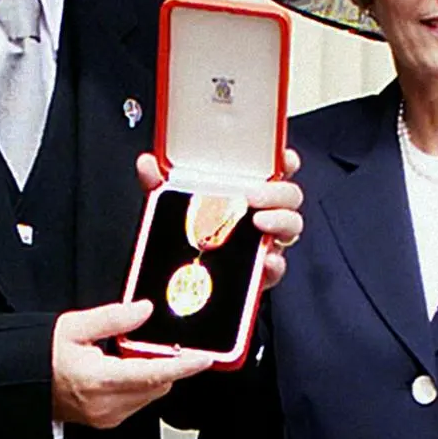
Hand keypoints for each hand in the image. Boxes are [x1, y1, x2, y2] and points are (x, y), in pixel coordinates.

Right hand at [51, 301, 213, 428]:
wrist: (22, 384)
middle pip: (158, 385)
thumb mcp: (74, 326)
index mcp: (100, 380)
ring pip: (150, 395)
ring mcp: (107, 417)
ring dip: (150, 375)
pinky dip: (138, 385)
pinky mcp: (107, 421)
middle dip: (162, 364)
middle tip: (149, 343)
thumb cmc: (41, 356)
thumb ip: (114, 318)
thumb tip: (144, 310)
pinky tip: (119, 371)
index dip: (183, 367)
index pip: (154, 374)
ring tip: (124, 356)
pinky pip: (137, 402)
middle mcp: (107, 404)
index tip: (204, 358)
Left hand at [135, 145, 303, 291]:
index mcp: (246, 191)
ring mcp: (265, 242)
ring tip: (259, 223)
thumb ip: (159, 184)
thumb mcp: (172, 205)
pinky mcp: (262, 272)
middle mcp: (262, 213)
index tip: (283, 157)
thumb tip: (146, 163)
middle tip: (252, 196)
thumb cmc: (189, 234)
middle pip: (289, 197)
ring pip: (291, 227)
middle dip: (277, 193)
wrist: (184, 281)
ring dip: (280, 222)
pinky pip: (278, 267)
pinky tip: (265, 260)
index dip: (285, 161)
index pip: (275, 170)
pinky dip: (274, 264)